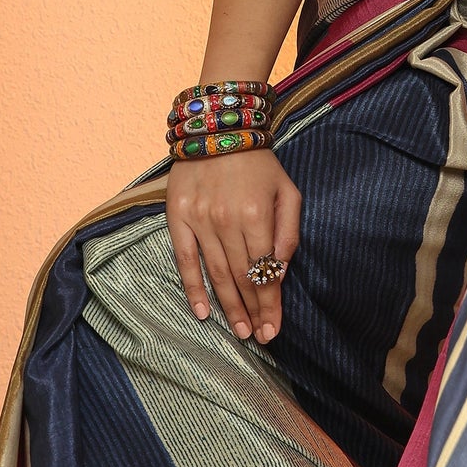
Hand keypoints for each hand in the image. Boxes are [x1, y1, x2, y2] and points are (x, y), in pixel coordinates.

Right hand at [165, 146, 300, 343]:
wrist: (217, 128)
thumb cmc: (259, 163)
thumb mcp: (288, 191)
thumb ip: (288, 233)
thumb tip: (280, 272)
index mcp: (256, 215)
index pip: (264, 271)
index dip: (270, 304)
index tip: (274, 329)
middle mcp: (226, 221)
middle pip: (241, 279)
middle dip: (252, 312)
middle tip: (258, 338)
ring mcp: (199, 221)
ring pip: (216, 274)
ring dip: (228, 307)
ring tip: (239, 331)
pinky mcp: (177, 218)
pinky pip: (185, 261)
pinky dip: (193, 289)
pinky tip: (203, 312)